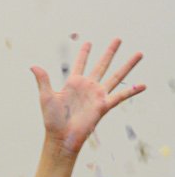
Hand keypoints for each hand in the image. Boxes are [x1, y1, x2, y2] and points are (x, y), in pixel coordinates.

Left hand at [31, 38, 144, 155]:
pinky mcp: (104, 105)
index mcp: (74, 83)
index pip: (81, 63)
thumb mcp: (46, 96)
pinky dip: (133, 91)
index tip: (89, 42)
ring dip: (128, 65)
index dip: (84, 53)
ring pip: (116, 76)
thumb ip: (43, 80)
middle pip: (102, 64)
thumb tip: (32, 66)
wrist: (61, 137)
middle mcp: (88, 87)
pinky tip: (144, 85)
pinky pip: (121, 96)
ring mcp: (97, 95)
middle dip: (110, 52)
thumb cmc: (52, 120)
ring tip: (139, 53)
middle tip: (118, 39)